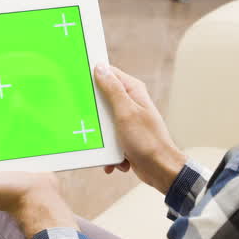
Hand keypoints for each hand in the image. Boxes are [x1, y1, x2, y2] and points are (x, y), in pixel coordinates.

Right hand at [93, 64, 186, 193]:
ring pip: (102, 120)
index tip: (78, 81)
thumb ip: (112, 90)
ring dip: (101, 135)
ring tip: (106, 144)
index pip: (109, 73)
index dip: (93, 75)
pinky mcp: (124, 135)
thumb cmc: (147, 141)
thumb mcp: (125, 112)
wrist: (160, 170)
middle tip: (88, 118)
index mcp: (133, 91)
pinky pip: (107, 137)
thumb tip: (100, 67)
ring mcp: (127, 119)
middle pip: (102, 98)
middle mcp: (130, 102)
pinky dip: (108, 149)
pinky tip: (113, 159)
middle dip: (94, 111)